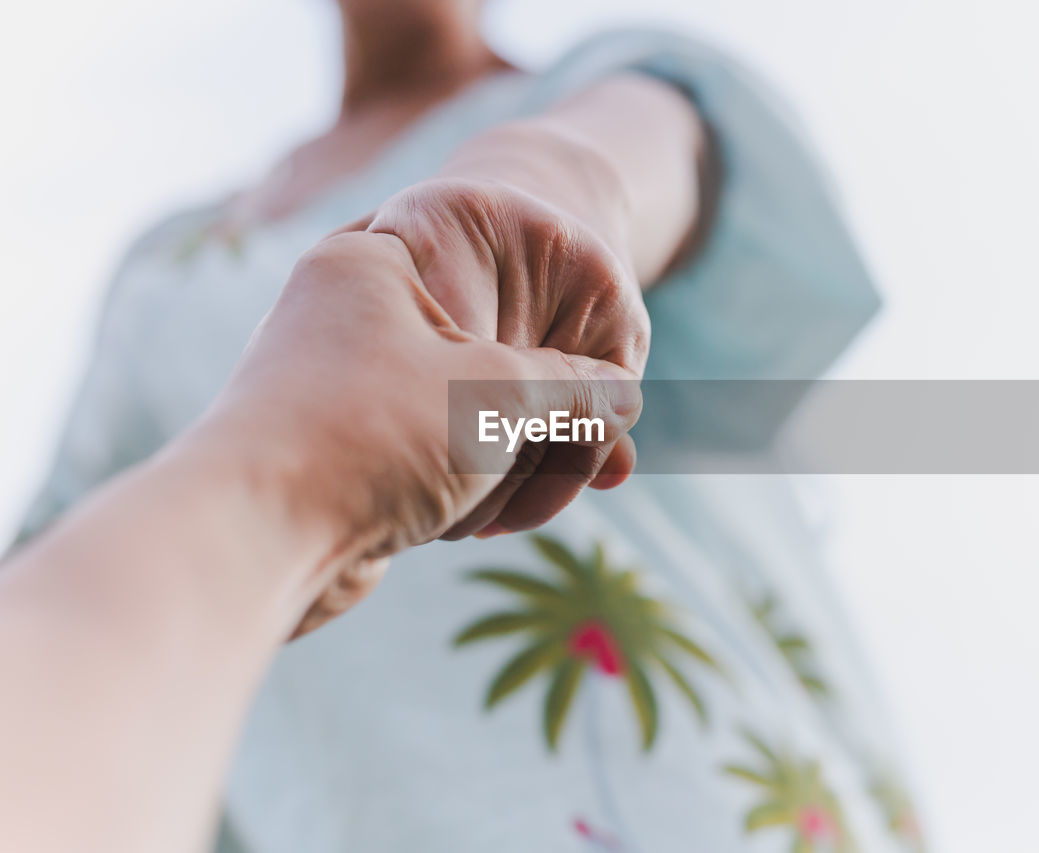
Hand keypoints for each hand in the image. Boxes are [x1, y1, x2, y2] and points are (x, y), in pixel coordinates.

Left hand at [182, 230, 640, 634]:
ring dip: (517, 459)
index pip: (507, 277)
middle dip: (551, 416)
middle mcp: (354, 313)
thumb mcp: (499, 394)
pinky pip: (432, 453)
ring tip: (547, 500)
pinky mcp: (347, 451)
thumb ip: (576, 385)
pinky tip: (492, 517)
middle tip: (601, 461)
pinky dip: (473, 482)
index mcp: (378, 263)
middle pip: (492, 352)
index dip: (569, 341)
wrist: (251, 541)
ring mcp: (347, 385)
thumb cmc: (374, 436)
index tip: (609, 390)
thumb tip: (624, 396)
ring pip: (465, 412)